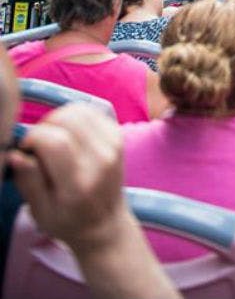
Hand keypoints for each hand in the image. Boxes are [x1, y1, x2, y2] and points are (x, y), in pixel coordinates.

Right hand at [9, 103, 127, 253]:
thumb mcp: (41, 211)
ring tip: (51, 139)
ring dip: (59, 118)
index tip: (25, 149)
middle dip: (45, 125)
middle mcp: (101, 159)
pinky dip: (74, 117)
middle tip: (37, 144)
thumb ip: (28, 181)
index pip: (55, 141)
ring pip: (79, 110)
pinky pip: (91, 112)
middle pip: (68, 119)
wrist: (105, 224)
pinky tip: (67, 134)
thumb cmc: (69, 221)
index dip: (33, 137)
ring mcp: (113, 144)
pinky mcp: (118, 135)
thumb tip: (16, 155)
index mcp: (79, 182)